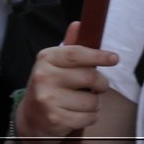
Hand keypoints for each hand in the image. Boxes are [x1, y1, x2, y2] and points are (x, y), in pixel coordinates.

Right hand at [14, 21, 117, 143]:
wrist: (30, 118)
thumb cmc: (48, 86)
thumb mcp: (54, 64)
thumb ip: (69, 47)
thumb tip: (79, 24)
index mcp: (46, 58)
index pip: (77, 53)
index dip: (99, 55)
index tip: (114, 58)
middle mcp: (44, 77)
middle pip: (90, 77)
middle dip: (102, 83)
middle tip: (99, 86)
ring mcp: (49, 99)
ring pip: (92, 100)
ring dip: (95, 103)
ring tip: (83, 102)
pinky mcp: (56, 120)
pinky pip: (89, 117)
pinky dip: (90, 117)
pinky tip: (78, 114)